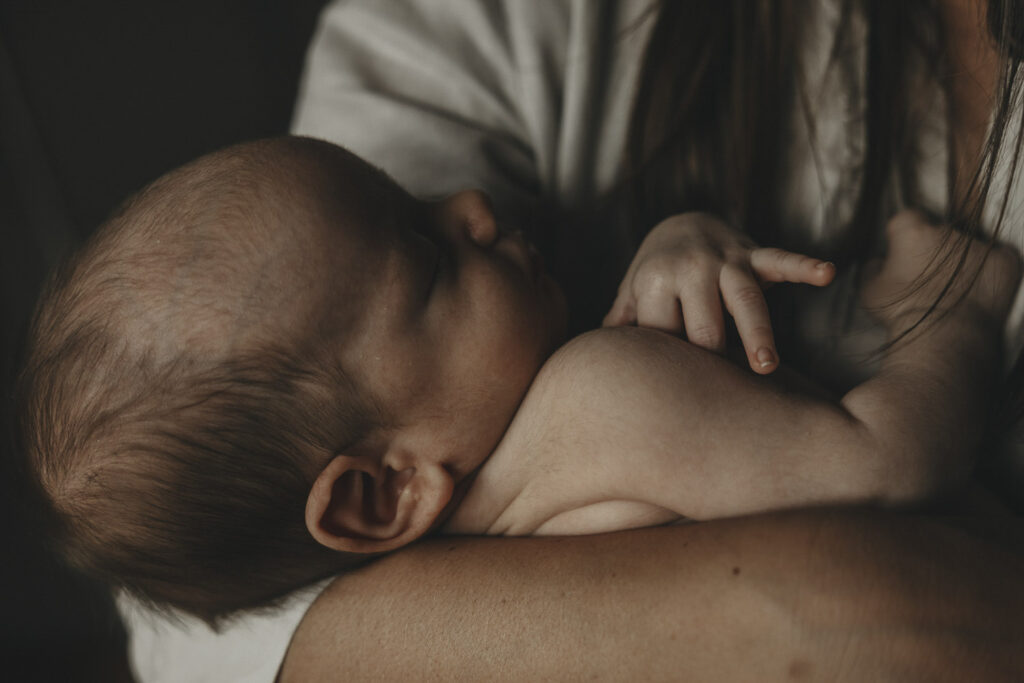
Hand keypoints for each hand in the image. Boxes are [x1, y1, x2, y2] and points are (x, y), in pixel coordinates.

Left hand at [604, 213, 834, 373]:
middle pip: (704, 327)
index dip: (671, 361)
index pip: (665, 334)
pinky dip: (804, 266)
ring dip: (757, 333)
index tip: (675, 382)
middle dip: (711, 358)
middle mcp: (689, 268)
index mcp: (654, 282)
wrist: (680, 223)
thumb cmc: (655, 276)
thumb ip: (621, 328)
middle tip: (720, 395)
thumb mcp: (632, 297)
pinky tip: (827, 273)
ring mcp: (725, 259)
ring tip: (766, 367)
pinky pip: (782, 258)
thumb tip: (591, 370)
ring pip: (744, 300)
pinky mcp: (753, 252)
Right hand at [861, 210, 1021, 329]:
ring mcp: (978, 244)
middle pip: (939, 232)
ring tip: (953, 292)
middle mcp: (946, 230)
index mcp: (912, 231)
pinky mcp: (1004, 261)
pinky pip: (999, 260)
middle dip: (933, 251)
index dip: (904, 237)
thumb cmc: (901, 313)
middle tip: (927, 280)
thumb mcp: (868, 290)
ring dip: (961, 263)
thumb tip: (877, 262)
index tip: (902, 253)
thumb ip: (872, 268)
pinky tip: (977, 291)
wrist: (942, 335)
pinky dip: (991, 272)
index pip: (906, 219)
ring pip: (968, 248)